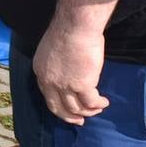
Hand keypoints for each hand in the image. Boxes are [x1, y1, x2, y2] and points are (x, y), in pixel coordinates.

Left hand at [32, 0, 115, 123]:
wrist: (75, 25)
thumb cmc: (67, 30)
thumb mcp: (53, 50)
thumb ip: (58, 64)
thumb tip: (69, 71)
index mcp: (41, 71)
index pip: (47, 96)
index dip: (58, 107)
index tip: (67, 112)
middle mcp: (50, 81)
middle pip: (59, 107)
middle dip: (70, 117)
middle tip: (80, 121)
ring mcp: (65, 85)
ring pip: (76, 107)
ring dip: (88, 111)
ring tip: (98, 109)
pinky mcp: (82, 85)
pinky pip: (91, 102)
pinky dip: (98, 104)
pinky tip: (104, 102)